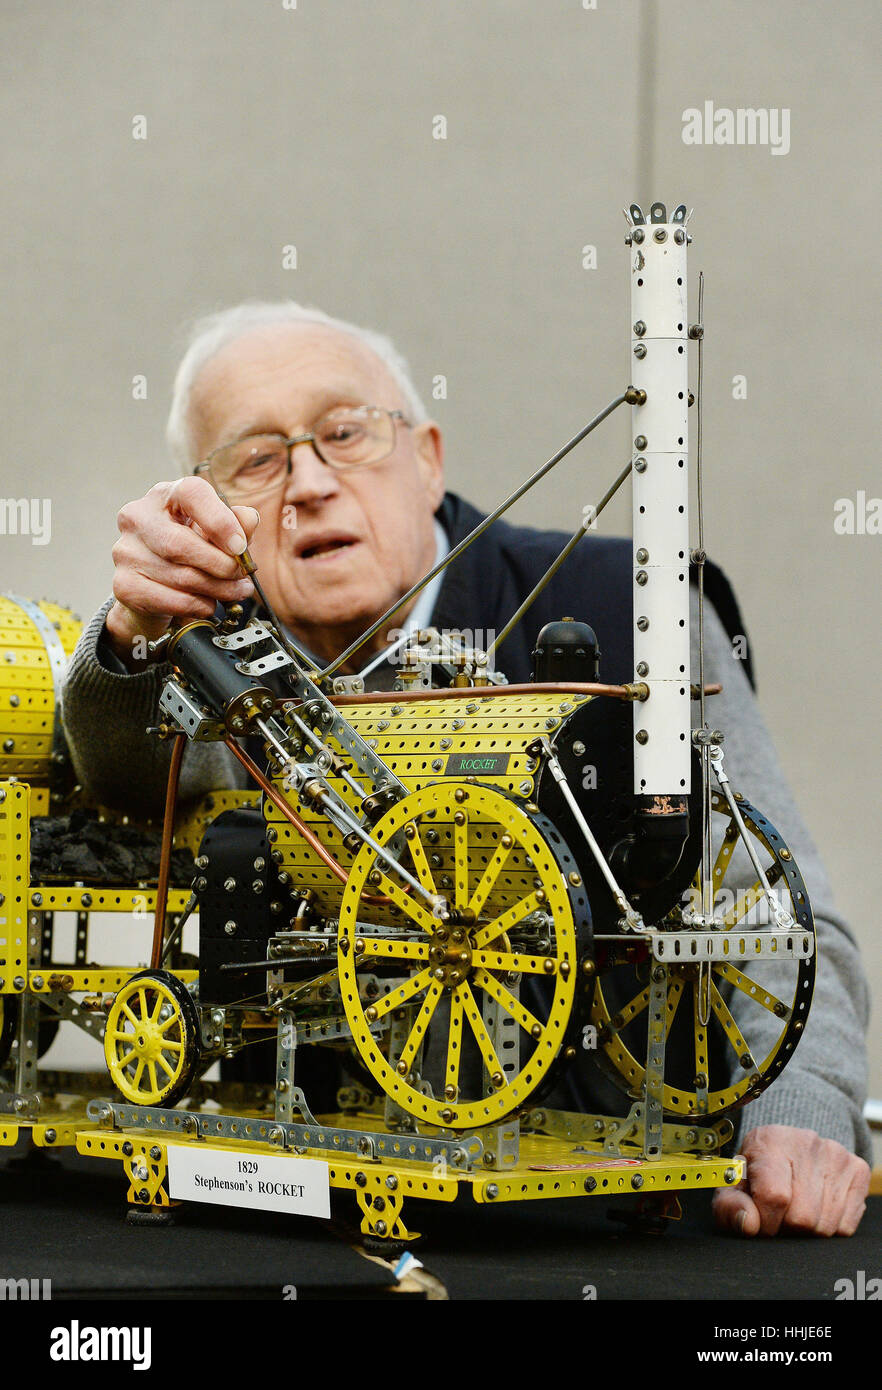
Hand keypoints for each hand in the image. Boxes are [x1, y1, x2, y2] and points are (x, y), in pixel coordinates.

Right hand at [106, 477, 259, 666]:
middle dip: (220, 565)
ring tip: (235, 591)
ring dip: (217, 589)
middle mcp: (138, 518)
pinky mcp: (124, 585)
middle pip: (181, 543)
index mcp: (164, 495)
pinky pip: (171, 600)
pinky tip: (209, 603)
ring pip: (180, 576)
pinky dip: (198, 605)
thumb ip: (236, 523)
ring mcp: (126, 551)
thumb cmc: (190, 551)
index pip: (191, 493)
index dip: (220, 521)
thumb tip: (248, 520)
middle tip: (241, 576)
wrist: (155, 587)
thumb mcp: (216, 532)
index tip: (240, 546)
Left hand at [712, 1124, 869, 1235]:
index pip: (773, 1196)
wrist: (788, 1147)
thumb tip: (748, 1223)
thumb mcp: (734, 1185)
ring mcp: (836, 1155)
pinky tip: (817, 1206)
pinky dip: (830, 1226)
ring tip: (796, 1207)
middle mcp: (806, 1142)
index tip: (761, 1221)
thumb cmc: (757, 1171)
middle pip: (802, 1217)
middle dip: (786, 1225)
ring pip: (825, 1225)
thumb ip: (729, 1206)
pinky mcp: (857, 1170)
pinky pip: (845, 1225)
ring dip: (808, 1229)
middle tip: (779, 1211)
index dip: (766, 1221)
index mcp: (769, 1141)